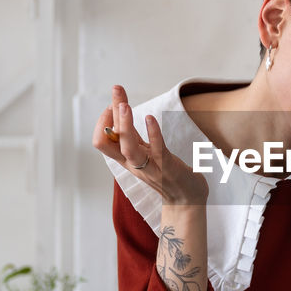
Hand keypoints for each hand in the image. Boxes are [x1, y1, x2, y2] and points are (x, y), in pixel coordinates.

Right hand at [93, 84, 207, 205]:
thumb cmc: (167, 174)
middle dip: (110, 114)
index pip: (103, 140)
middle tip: (117, 89)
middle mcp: (133, 164)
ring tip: (125, 105)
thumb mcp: (145, 153)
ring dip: (125, 125)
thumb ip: (133, 137)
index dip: (104, 121)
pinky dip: (152, 134)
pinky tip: (150, 118)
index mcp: (127, 159)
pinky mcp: (167, 168)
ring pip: (128, 148)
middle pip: (109, 141)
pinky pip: (157, 151)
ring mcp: (150, 167)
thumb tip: (122, 112)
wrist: (187, 201)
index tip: (114, 103)